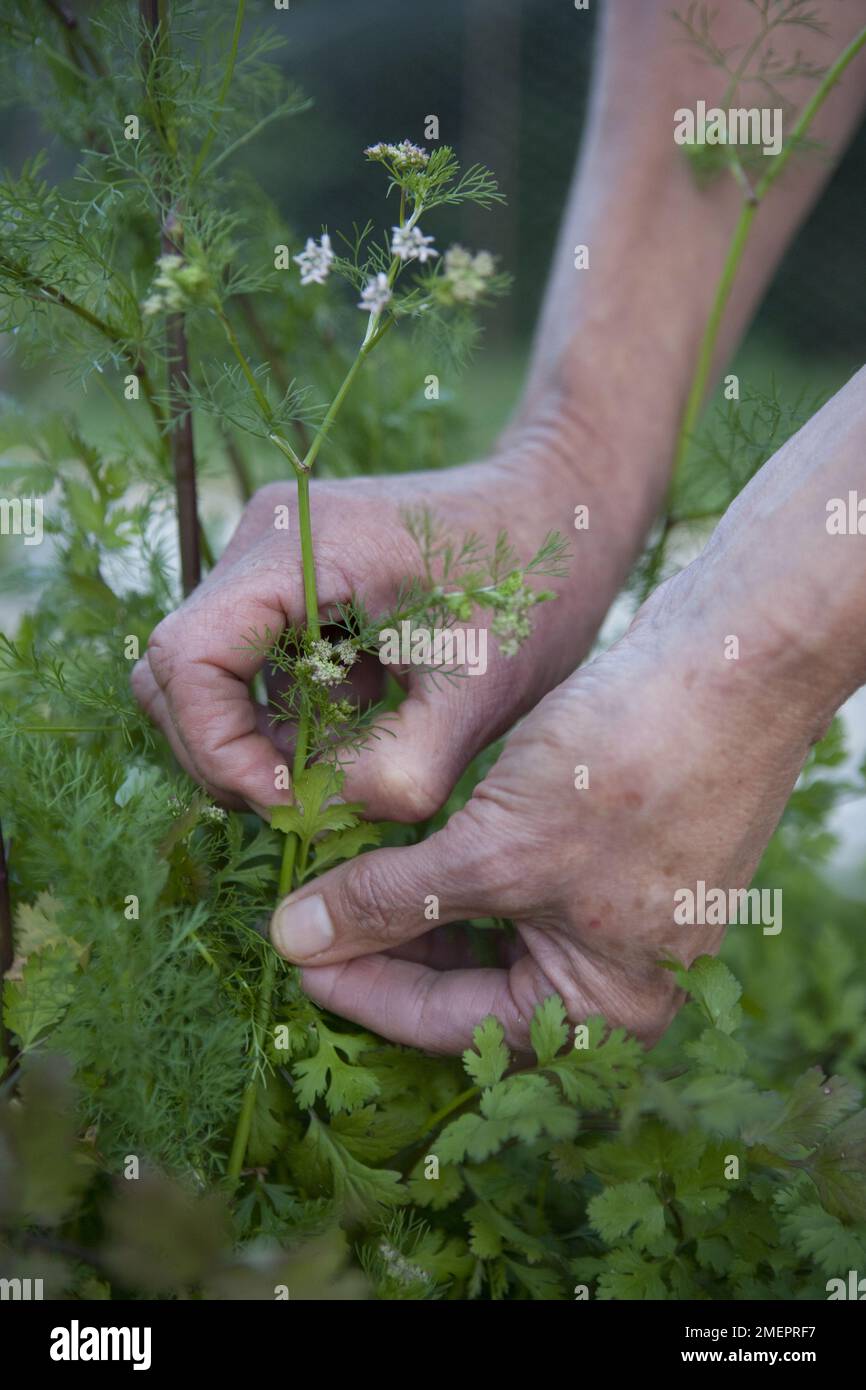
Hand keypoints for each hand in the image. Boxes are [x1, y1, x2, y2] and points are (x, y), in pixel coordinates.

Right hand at [132, 423, 641, 820]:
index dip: (219, 748)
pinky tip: (361, 722)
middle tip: (302, 801)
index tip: (287, 799)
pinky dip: (286, 714)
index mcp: (299, 548)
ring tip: (342, 764)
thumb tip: (311, 818)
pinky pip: (251, 663)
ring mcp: (275, 556)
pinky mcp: (294, 579)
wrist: (564, 512)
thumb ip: (393, 772)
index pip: (187, 659)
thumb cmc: (534, 587)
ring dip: (257, 736)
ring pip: (208, 673)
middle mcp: (267, 539)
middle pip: (176, 670)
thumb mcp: (477, 695)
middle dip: (227, 752)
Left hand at [269, 569, 824, 1051]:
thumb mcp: (494, 850)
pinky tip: (403, 839)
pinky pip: (517, 884)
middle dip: (389, 947)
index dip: (364, 993)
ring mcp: (619, 915)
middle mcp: (618, 977)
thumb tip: (295, 940)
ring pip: (490, 930)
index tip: (294, 954)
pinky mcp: (613, 856)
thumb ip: (391, 901)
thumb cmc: (625, 770)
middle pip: (473, 985)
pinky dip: (458, 868)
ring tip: (341, 873)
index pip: (457, 1026)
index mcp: (607, 1010)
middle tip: (309, 912)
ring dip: (417, 903)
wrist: (726, 664)